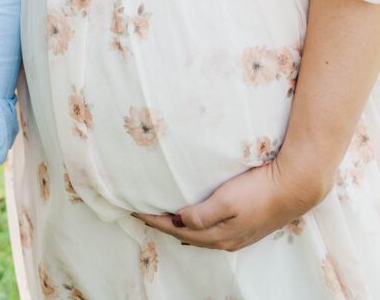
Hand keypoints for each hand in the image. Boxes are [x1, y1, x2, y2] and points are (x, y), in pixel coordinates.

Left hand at [134, 151, 331, 251]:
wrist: (294, 188)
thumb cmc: (259, 191)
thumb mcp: (227, 201)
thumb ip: (201, 214)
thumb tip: (178, 221)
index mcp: (218, 235)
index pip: (177, 229)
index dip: (156, 221)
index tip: (135, 211)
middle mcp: (226, 240)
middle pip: (186, 235)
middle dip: (164, 225)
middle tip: (144, 214)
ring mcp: (237, 235)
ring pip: (199, 236)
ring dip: (180, 228)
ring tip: (164, 219)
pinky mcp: (246, 227)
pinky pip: (212, 232)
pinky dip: (196, 228)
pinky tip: (194, 223)